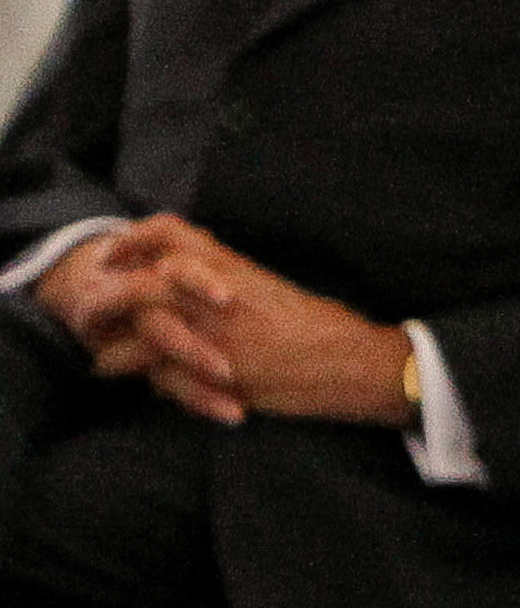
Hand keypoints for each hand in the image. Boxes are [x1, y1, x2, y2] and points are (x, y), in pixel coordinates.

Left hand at [34, 215, 409, 425]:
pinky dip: (126, 368)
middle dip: (105, 291)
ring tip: (98, 352)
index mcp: (231, 265)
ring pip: (135, 319)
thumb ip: (231, 282)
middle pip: (139, 274)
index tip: (113, 252)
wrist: (342, 358)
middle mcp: (214, 288)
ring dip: (108, 336)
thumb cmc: (315, 327)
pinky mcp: (206, 361)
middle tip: (89, 304)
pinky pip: (147, 362)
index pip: (170, 232)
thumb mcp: (271, 290)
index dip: (134, 238)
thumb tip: (199, 286)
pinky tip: (121, 374)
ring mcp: (208, 324)